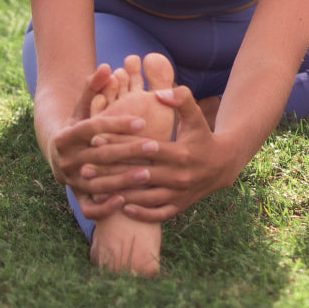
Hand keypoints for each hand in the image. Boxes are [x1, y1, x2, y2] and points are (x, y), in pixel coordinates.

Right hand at [48, 62, 147, 195]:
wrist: (62, 155)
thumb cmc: (80, 126)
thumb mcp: (83, 107)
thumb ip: (94, 88)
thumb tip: (106, 66)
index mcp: (64, 137)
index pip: (92, 128)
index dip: (116, 124)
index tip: (141, 121)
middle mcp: (64, 161)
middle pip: (98, 156)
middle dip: (128, 151)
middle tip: (155, 145)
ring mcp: (71, 182)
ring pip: (97, 182)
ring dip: (123, 179)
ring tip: (149, 172)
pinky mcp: (77, 198)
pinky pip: (90, 208)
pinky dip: (105, 207)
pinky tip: (126, 199)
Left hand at [78, 86, 230, 223]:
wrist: (223, 164)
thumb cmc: (202, 135)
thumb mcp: (196, 115)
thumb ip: (181, 99)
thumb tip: (159, 93)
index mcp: (182, 153)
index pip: (145, 149)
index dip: (120, 144)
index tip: (96, 140)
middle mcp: (180, 176)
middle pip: (140, 176)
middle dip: (110, 173)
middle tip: (85, 169)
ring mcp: (180, 194)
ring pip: (145, 197)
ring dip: (119, 195)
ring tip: (94, 190)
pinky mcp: (180, 206)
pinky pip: (158, 214)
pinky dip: (141, 213)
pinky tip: (122, 207)